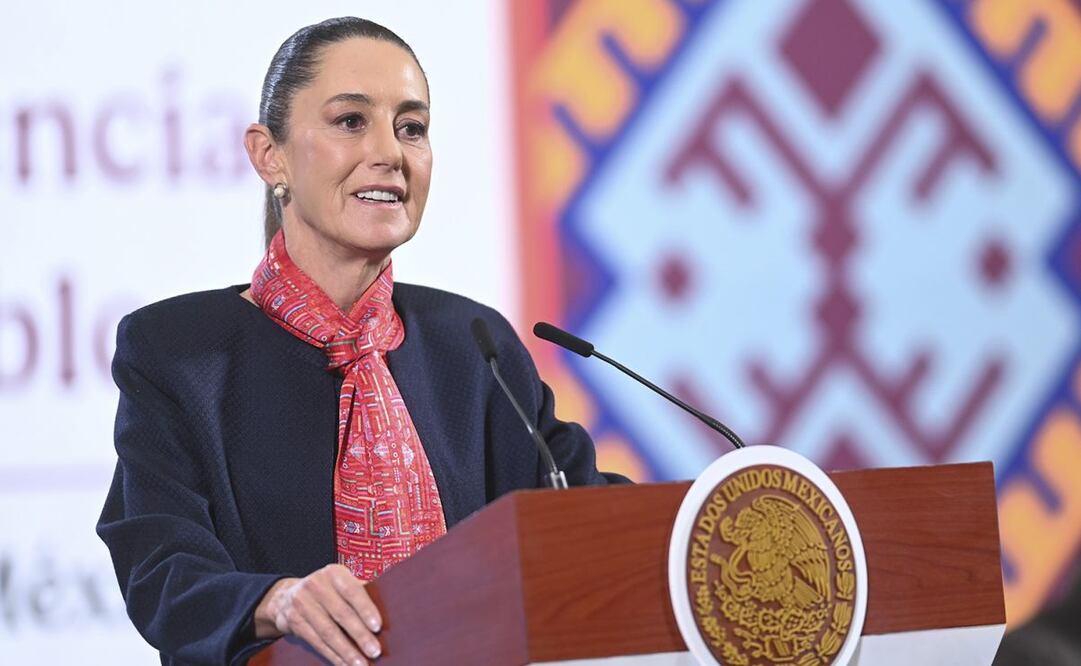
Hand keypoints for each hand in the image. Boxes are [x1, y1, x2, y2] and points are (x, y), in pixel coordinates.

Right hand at [255, 564, 381, 665]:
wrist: (286, 596)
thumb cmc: (327, 590)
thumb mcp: (339, 583)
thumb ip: (359, 592)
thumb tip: (388, 611)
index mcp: (334, 573)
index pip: (352, 590)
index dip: (365, 609)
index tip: (378, 627)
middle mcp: (316, 585)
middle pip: (341, 614)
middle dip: (359, 635)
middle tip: (375, 651)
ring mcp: (302, 603)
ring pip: (327, 632)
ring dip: (346, 651)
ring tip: (361, 664)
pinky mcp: (294, 621)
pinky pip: (316, 642)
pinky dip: (332, 655)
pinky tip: (344, 664)